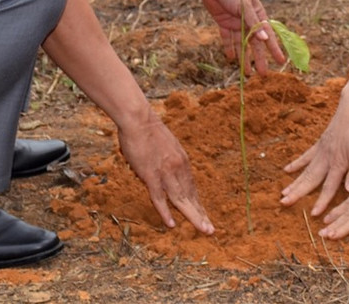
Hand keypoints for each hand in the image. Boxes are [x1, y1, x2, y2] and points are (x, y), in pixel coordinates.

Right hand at [116, 113, 213, 233]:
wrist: (138, 119)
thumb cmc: (148, 130)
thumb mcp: (167, 145)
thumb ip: (170, 159)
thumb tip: (168, 169)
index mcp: (182, 161)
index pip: (192, 187)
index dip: (197, 203)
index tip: (204, 216)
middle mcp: (178, 168)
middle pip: (191, 196)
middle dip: (200, 214)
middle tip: (210, 230)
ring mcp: (165, 172)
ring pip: (181, 200)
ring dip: (193, 216)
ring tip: (203, 229)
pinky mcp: (151, 175)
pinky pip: (159, 198)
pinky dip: (165, 212)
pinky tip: (171, 224)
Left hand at [200, 0, 279, 73]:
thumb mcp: (244, 5)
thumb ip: (253, 23)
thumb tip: (265, 40)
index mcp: (258, 14)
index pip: (268, 35)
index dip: (274, 49)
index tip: (281, 61)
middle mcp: (248, 21)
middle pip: (255, 43)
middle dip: (259, 58)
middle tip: (262, 74)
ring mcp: (236, 23)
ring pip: (241, 44)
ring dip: (244, 58)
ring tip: (247, 73)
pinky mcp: (224, 23)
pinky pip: (228, 39)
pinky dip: (230, 48)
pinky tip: (232, 59)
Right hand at [281, 95, 348, 214]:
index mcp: (339, 162)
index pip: (330, 186)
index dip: (322, 201)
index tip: (314, 214)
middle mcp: (327, 158)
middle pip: (310, 179)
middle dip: (298, 193)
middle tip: (284, 203)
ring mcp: (321, 150)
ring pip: (305, 170)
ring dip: (294, 182)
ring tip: (283, 193)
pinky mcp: (320, 143)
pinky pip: (306, 156)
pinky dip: (297, 164)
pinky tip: (287, 170)